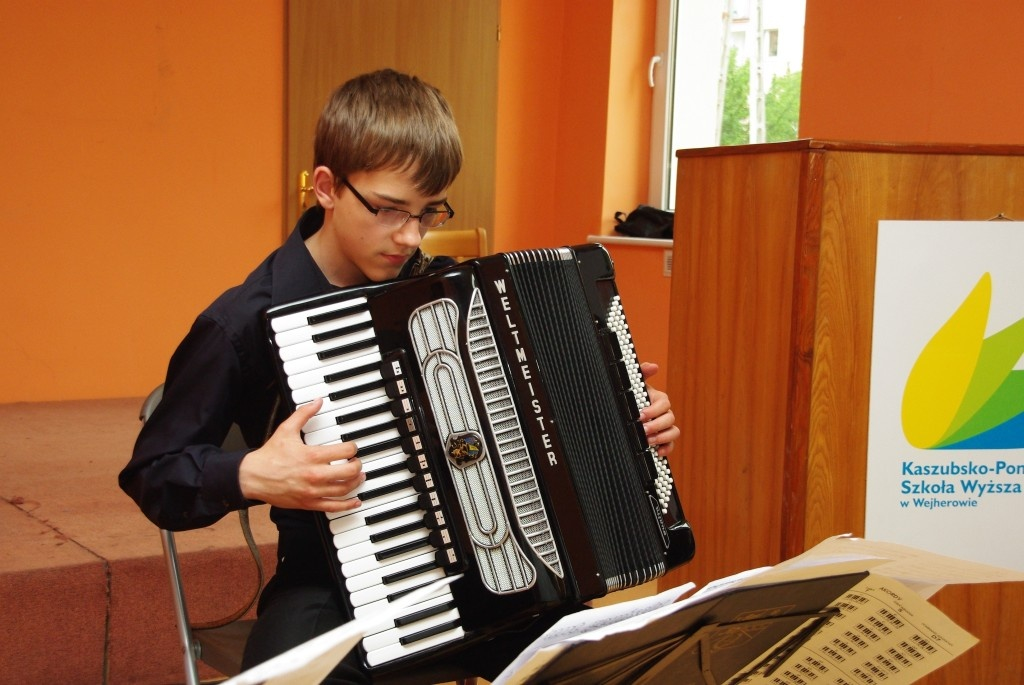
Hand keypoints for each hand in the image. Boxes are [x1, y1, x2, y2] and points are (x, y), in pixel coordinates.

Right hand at [238, 398, 364, 512]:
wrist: (253, 477)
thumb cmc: (269, 455)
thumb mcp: (286, 429)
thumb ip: (304, 414)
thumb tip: (317, 402)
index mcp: (312, 456)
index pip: (344, 451)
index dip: (353, 448)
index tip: (352, 447)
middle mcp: (315, 475)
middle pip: (349, 472)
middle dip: (357, 465)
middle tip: (357, 462)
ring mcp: (312, 491)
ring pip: (344, 489)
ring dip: (356, 482)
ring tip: (359, 477)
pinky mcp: (308, 503)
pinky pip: (333, 507)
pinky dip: (347, 505)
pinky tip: (355, 501)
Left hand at [638, 362, 679, 455]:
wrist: (625, 415)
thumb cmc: (632, 398)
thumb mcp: (635, 386)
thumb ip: (642, 373)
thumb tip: (653, 366)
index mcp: (659, 400)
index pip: (664, 403)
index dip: (654, 410)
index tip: (641, 415)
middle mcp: (665, 413)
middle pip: (669, 419)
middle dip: (656, 425)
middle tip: (643, 430)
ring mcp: (666, 427)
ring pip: (673, 432)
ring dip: (662, 437)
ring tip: (648, 441)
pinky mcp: (665, 440)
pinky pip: (671, 445)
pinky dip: (666, 448)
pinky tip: (657, 451)